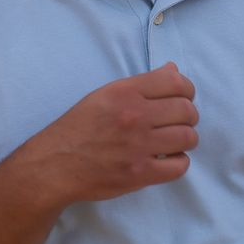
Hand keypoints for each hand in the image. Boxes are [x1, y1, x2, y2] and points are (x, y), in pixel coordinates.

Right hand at [20, 63, 199, 205]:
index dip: (187, 90)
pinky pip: (179, 166)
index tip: (182, 99)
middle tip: (178, 123)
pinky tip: (167, 159)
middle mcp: (134, 116)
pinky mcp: (140, 173)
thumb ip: (141, 84)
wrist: (55, 164)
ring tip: (173, 142)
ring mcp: (138, 146)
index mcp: (125, 92)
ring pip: (188, 137)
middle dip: (188, 116)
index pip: (177, 82)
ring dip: (186, 139)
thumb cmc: (79, 128)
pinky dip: (178, 162)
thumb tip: (174, 69)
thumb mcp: (105, 95)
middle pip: (187, 110)